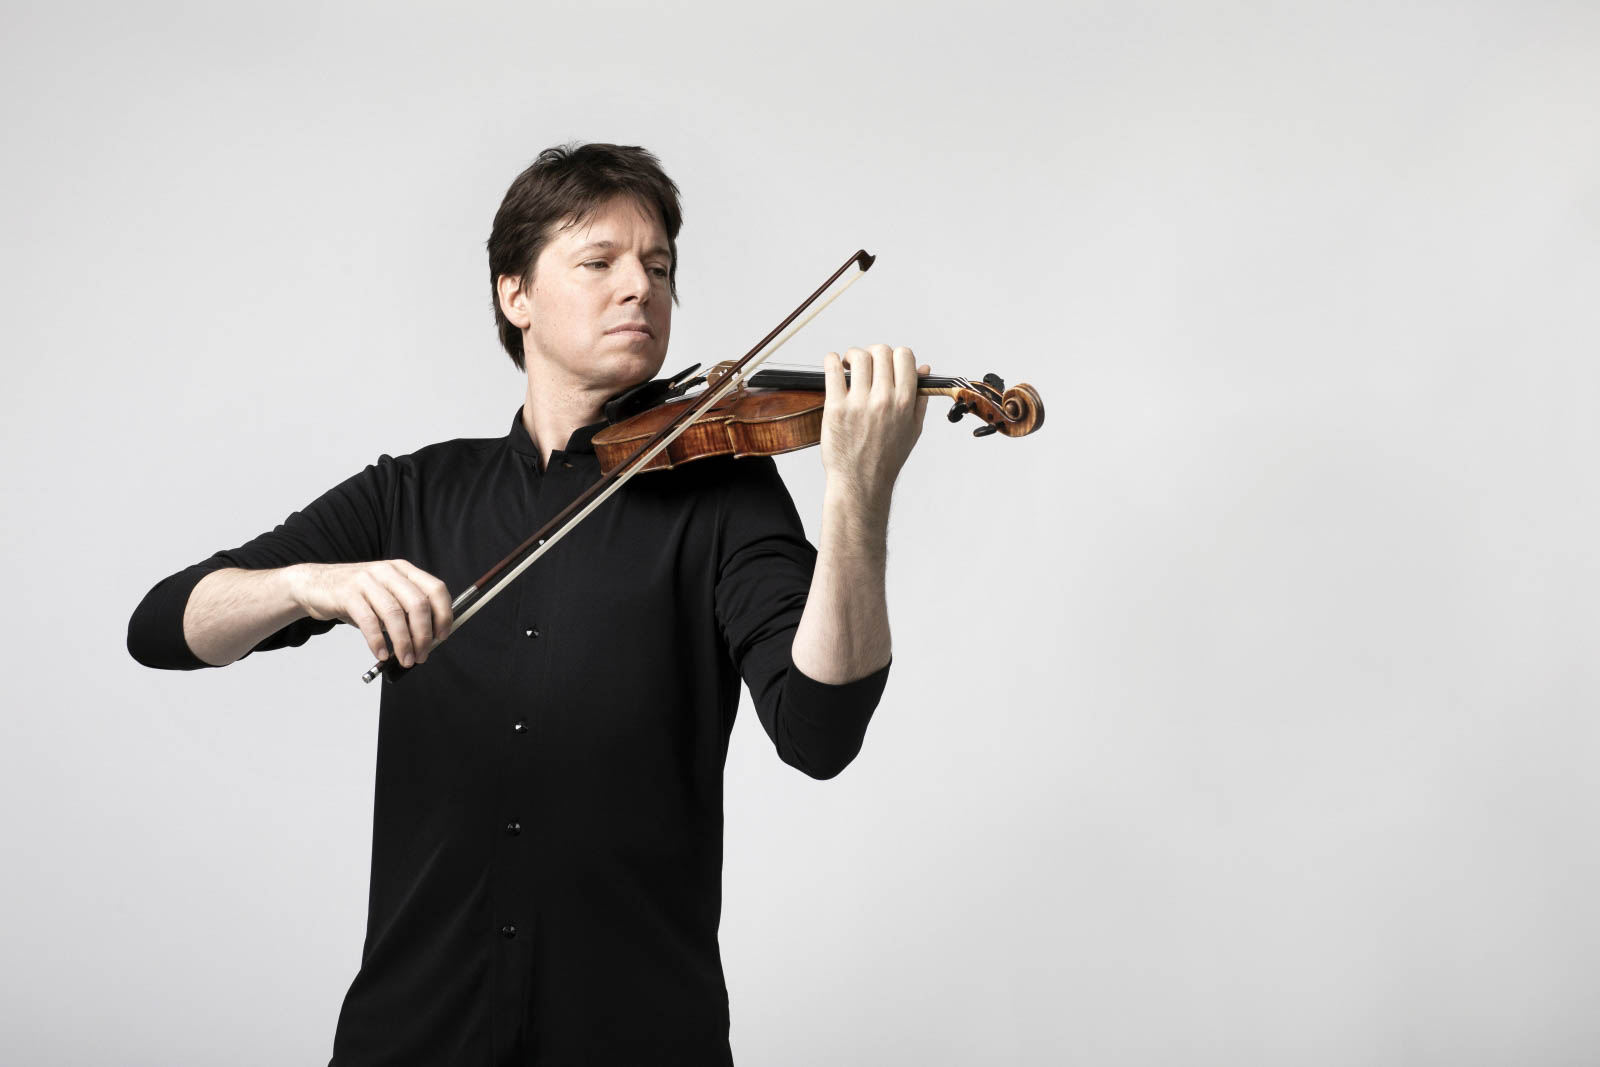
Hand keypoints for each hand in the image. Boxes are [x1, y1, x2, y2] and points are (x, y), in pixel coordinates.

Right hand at [289, 560, 452, 667]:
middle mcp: (388, 571)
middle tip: (422, 655)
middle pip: (417, 603)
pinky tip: (381, 654)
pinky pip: (368, 621)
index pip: (435, 589)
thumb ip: (406, 612)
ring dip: (403, 642)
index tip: (442, 636)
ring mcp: (367, 580)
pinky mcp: (347, 593)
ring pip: (394, 613)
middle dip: (423, 634)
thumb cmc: (356, 596)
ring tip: (405, 660)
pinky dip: (378, 641)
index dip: (444, 614)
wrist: (315, 585)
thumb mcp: (386, 596)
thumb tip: (428, 641)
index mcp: (403, 570)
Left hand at [820, 344, 929, 509]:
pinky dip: (831, 360)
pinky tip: (833, 364)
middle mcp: (884, 400)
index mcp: (904, 402)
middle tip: (865, 364)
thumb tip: (923, 368)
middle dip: (873, 353)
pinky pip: (832, 370)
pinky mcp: (835, 408)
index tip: (886, 363)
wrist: (861, 483)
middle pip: (881, 351)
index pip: (904, 356)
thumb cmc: (886, 458)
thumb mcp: (913, 429)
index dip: (895, 355)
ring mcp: (859, 403)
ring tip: (848, 365)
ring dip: (852, 355)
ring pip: (858, 356)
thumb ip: (919, 397)